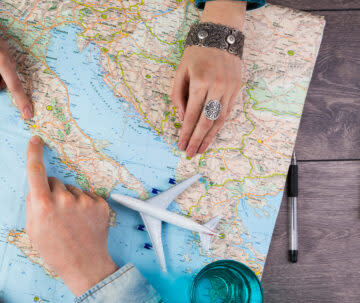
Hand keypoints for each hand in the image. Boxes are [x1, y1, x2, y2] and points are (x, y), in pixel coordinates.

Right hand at [24, 136, 117, 295]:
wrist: (85, 266)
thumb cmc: (55, 252)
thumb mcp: (33, 230)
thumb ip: (32, 205)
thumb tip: (36, 189)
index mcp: (43, 205)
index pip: (35, 171)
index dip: (33, 153)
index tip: (35, 140)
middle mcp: (63, 199)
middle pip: (55, 182)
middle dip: (53, 193)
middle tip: (56, 215)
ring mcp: (83, 201)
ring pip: (72, 190)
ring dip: (70, 201)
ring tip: (72, 222)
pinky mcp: (99, 204)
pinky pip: (88, 196)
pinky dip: (86, 206)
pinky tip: (84, 222)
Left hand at [170, 0, 245, 156]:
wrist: (220, 36)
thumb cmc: (196, 55)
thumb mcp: (180, 72)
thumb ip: (177, 96)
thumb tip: (181, 118)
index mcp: (199, 82)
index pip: (191, 115)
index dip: (186, 132)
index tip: (181, 145)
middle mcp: (217, 87)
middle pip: (206, 121)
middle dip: (197, 139)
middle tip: (190, 153)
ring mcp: (229, 88)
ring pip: (220, 119)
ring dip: (210, 137)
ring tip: (201, 149)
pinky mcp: (237, 89)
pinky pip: (228, 112)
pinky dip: (219, 126)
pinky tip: (212, 135)